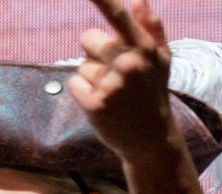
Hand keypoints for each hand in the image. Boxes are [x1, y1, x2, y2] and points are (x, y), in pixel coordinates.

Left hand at [71, 0, 178, 161]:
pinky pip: (74, 84)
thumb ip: (151, 27)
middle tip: (113, 71)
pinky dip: (82, 92)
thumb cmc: (152, 92)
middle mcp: (128, 63)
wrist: (150, 137)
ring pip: (81, 65)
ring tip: (112, 92)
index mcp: (143, 48)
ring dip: (91, 76)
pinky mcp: (95, 104)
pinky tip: (100, 103)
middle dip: (94, 50)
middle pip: (88, 38)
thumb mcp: (161, 59)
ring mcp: (111, 84)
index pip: (119, 17)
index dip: (104, 1)